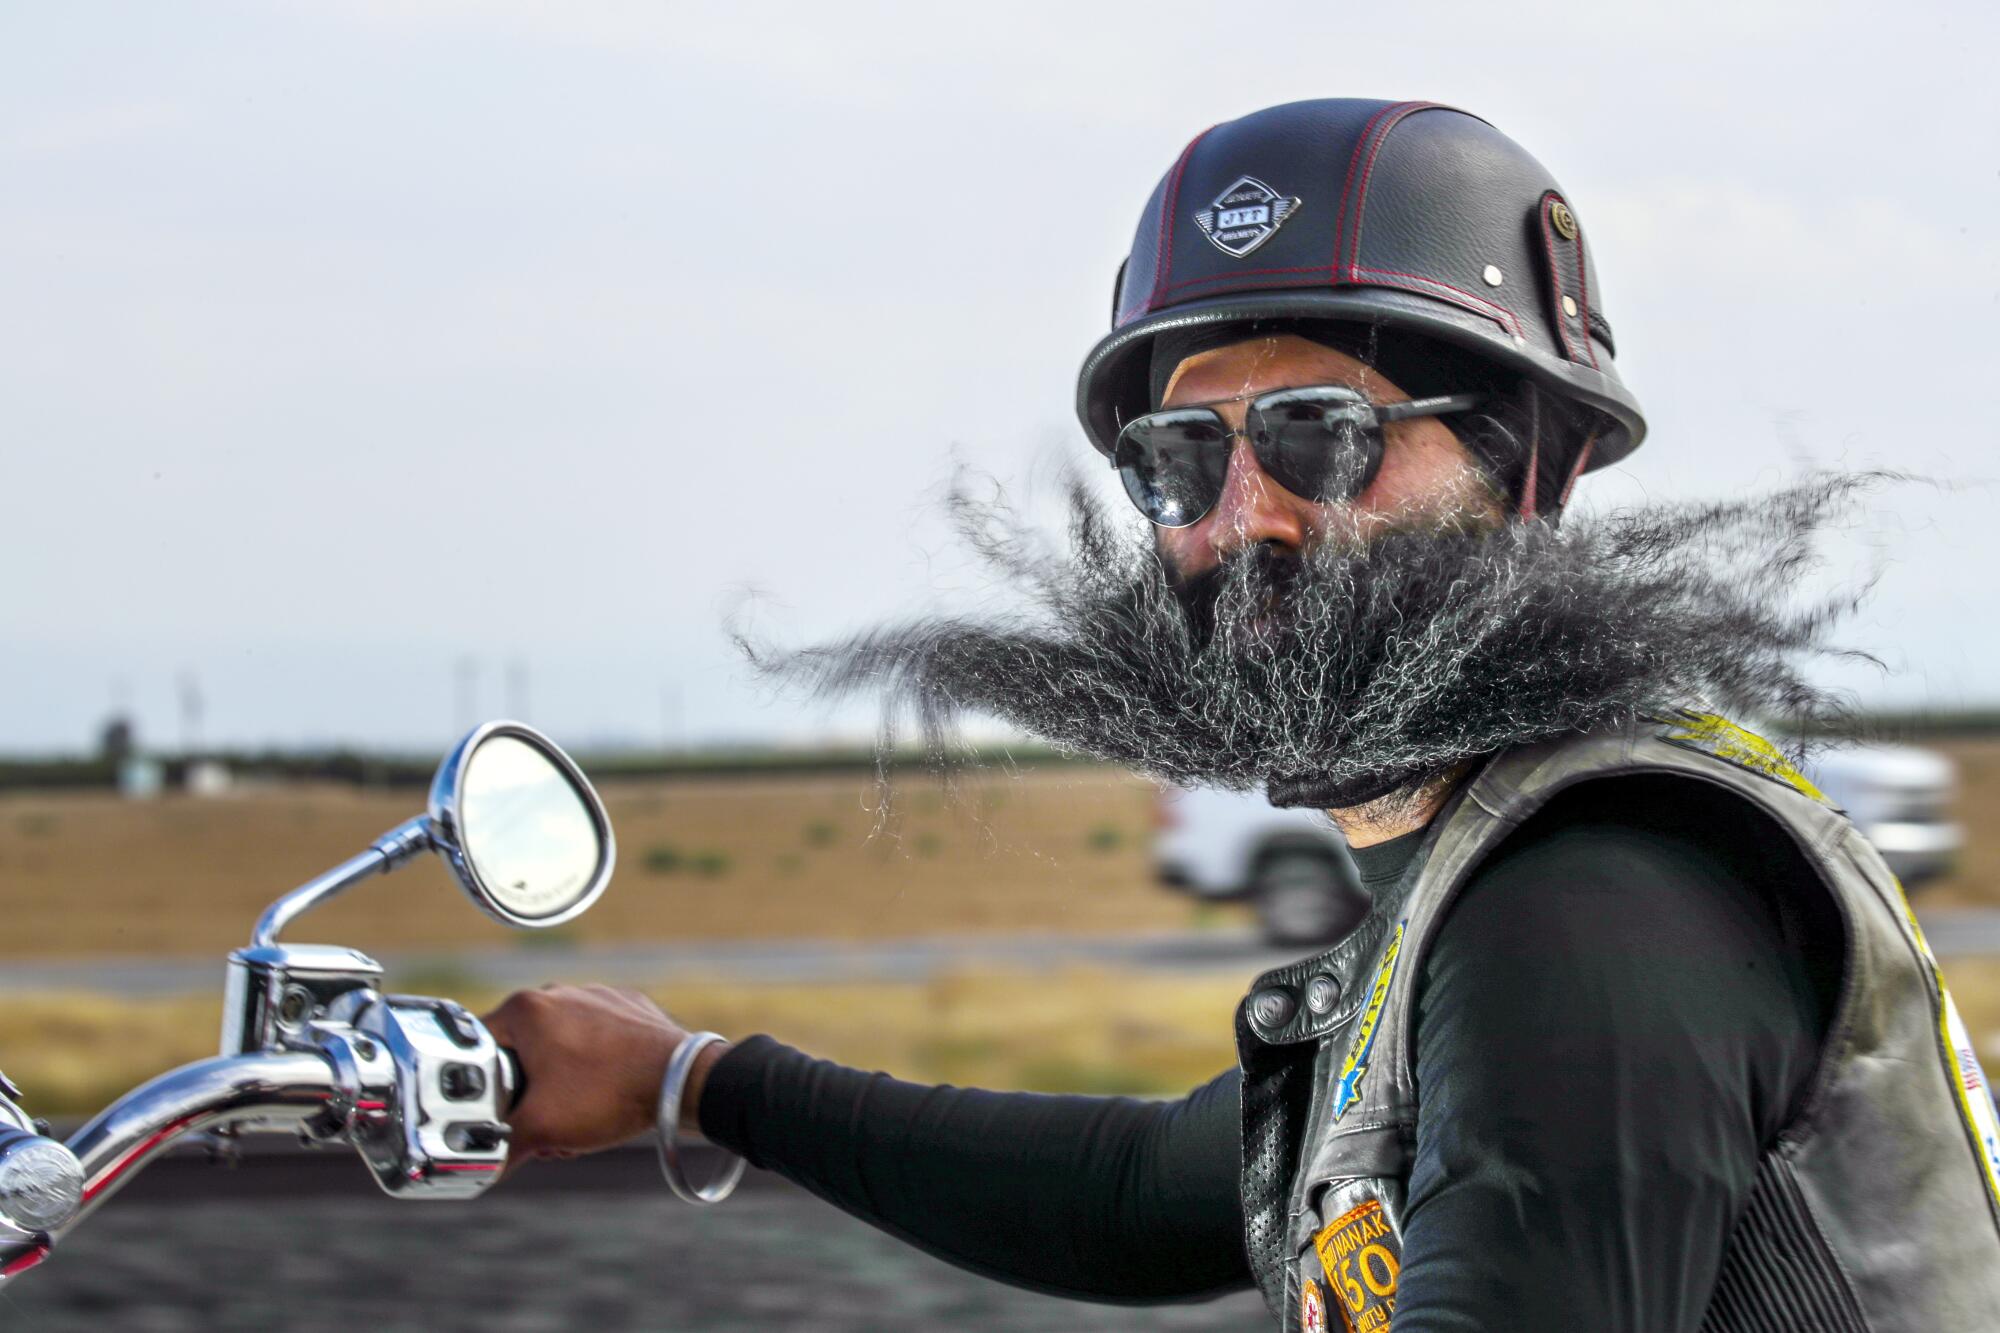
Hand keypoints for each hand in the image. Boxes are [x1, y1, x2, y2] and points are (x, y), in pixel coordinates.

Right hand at [481, 984, 727, 1172]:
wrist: (681, 1080)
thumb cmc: (609, 1093)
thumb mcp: (540, 1129)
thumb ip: (499, 1148)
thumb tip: (484, 1164)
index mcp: (526, 1008)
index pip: (477, 1050)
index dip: (483, 1091)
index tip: (500, 1115)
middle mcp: (558, 992)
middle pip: (521, 1053)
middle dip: (529, 1095)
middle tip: (546, 1123)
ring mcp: (596, 996)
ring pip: (559, 1049)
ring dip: (561, 1088)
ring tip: (580, 1117)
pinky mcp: (626, 1007)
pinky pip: (595, 1040)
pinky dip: (593, 1069)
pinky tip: (607, 1096)